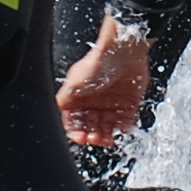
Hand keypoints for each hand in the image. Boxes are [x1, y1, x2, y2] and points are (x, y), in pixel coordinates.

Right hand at [56, 16, 154, 147]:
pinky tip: (121, 130)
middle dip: (91, 135)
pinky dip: (124, 127)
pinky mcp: (129, 102)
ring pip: (108, 126)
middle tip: (94, 139)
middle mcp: (95, 101)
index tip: (80, 138)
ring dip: (106, 135)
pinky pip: (126, 120)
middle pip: (91, 126)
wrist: (123, 50)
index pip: (75, 120)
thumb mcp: (73, 82)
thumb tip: (60, 110)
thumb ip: (65, 99)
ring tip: (107, 140)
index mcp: (80, 97)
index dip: (76, 131)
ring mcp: (112, 102)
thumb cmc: (97, 63)